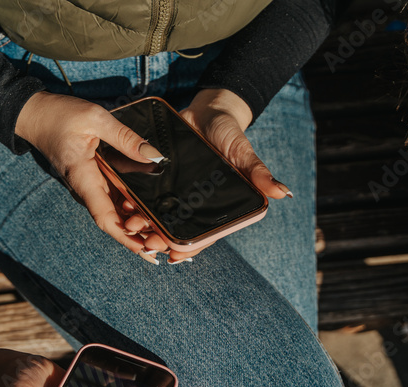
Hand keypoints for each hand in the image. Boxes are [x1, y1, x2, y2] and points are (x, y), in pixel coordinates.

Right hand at [15, 91, 164, 264]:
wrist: (37, 116)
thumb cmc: (60, 116)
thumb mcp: (95, 119)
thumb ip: (125, 137)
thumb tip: (154, 155)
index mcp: (84, 179)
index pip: (105, 217)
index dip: (126, 237)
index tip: (146, 250)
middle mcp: (87, 189)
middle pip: (115, 221)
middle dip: (139, 235)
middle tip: (168, 243)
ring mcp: (91, 186)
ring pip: (117, 213)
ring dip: (139, 223)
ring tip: (166, 232)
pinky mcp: (96, 180)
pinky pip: (116, 199)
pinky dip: (133, 208)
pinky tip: (153, 211)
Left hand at [138, 88, 292, 263]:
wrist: (206, 109)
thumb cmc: (230, 132)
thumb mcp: (243, 151)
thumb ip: (259, 173)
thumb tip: (283, 193)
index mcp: (216, 206)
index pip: (203, 234)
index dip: (190, 248)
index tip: (175, 256)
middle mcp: (194, 204)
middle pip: (176, 229)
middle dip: (161, 239)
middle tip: (148, 242)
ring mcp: (175, 192)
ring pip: (157, 215)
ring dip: (144, 224)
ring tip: (131, 225)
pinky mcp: (158, 179)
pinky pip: (145, 195)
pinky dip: (135, 202)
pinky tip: (124, 206)